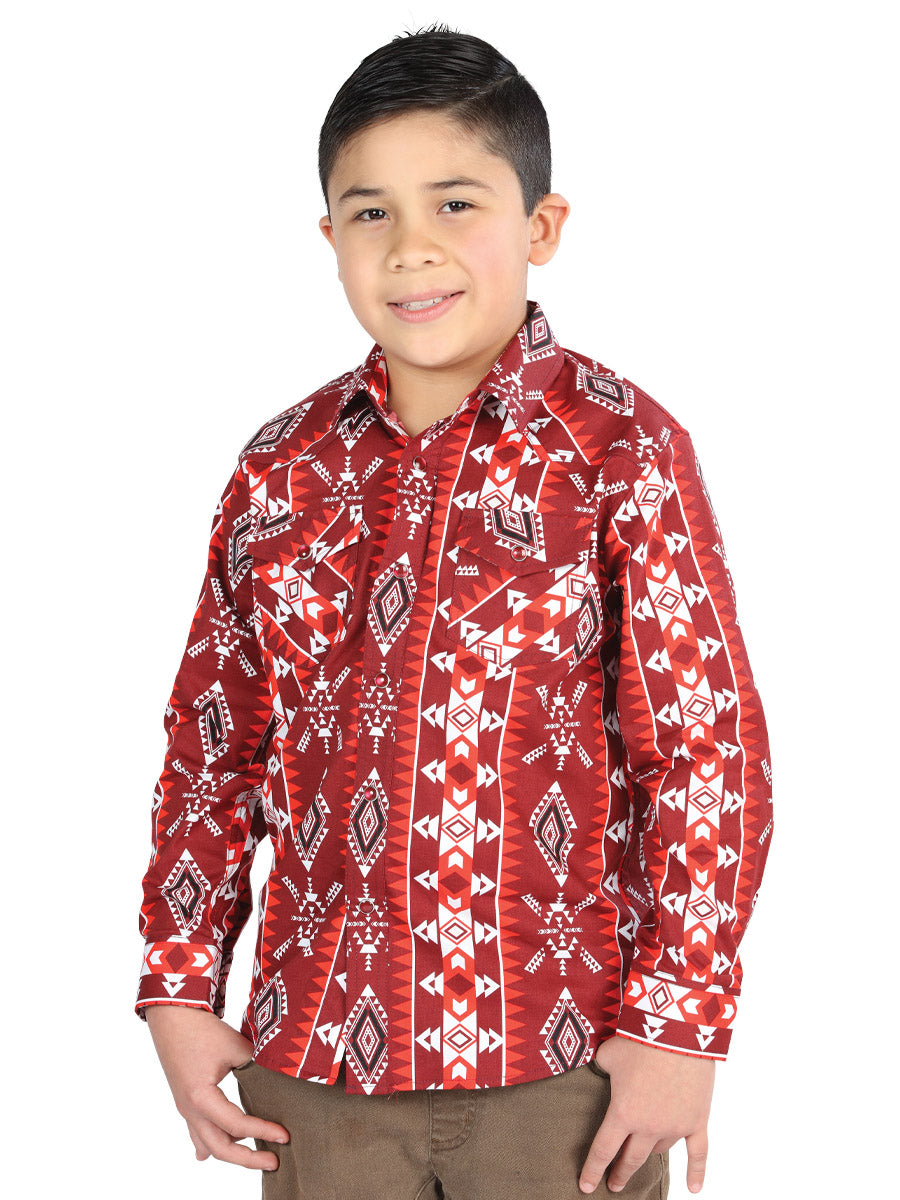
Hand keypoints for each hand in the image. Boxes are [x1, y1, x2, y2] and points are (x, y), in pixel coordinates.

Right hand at [143, 1004, 289, 1171]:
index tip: (285, 1136)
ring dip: (231, 1152)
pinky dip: (208, 1144)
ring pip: (207, 1143)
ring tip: (254, 1156)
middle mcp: (190, 1110)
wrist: (173, 1015)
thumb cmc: (202, 1029)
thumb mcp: (236, 1047)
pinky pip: (196, 1131)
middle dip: (247, 1158)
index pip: (237, 1125)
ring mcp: (185, 1108)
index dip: (263, 1131)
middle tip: (274, 1162)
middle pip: (219, 1147)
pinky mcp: (185, 1100)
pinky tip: (207, 1154)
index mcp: (201, 1098)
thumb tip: (278, 1082)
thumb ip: (255, 1069)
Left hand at [578, 1035, 714, 1194]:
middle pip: (631, 1159)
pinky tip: (693, 1188)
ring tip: (641, 1157)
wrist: (677, 1030)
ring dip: (648, 1154)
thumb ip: (603, 1069)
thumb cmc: (639, 1039)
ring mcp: (675, 1126)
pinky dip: (696, 1172)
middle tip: (613, 1185)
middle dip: (620, 1173)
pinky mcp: (697, 1120)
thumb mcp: (608, 1054)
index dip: (593, 1170)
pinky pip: (698, 1153)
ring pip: (659, 1150)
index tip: (587, 1187)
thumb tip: (602, 1069)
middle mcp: (648, 1126)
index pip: (603, 1150)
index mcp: (622, 1113)